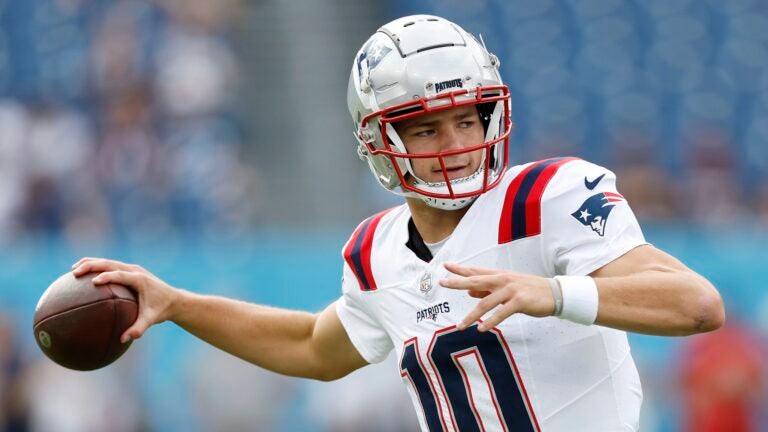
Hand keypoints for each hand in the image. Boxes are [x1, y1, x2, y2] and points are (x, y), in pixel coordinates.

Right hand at [71, 258, 180, 342]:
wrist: (173, 300)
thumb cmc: (161, 310)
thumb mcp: (152, 319)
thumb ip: (138, 328)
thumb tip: (123, 339)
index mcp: (139, 279)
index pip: (121, 275)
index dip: (107, 276)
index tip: (93, 282)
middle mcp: (135, 271)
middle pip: (110, 263)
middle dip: (91, 265)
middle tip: (74, 272)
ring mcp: (132, 269)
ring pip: (108, 262)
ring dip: (91, 263)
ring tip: (73, 270)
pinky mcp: (129, 271)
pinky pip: (110, 267)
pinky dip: (96, 268)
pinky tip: (83, 276)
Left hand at [439, 263, 554, 331]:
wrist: (555, 293)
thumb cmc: (529, 290)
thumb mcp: (507, 286)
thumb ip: (488, 289)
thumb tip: (469, 292)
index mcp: (499, 275)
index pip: (476, 271)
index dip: (460, 268)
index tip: (446, 265)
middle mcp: (502, 280)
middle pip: (476, 281)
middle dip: (458, 282)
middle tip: (443, 283)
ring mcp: (511, 290)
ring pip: (485, 303)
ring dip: (471, 316)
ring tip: (460, 326)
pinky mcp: (519, 302)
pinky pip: (501, 313)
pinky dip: (490, 322)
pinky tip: (481, 329)